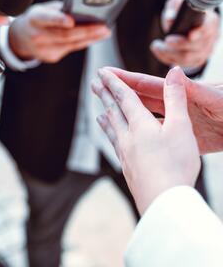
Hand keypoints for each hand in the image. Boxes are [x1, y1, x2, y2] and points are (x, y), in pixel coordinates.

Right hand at [9, 0, 110, 62]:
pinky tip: (94, 37)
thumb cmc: (37, 18)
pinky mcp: (50, 57)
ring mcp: (43, 49)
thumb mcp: (43, 8)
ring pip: (71, 44)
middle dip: (86, 31)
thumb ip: (60, 9)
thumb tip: (84, 11)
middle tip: (103, 27)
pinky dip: (83, 42)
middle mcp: (37, 35)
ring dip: (90, 38)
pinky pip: (70, 48)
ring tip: (105, 31)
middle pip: (65, 35)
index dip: (58, 20)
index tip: (72, 21)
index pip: (47, 19)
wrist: (20, 36)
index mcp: (34, 18)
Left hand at [92, 67, 200, 214]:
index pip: (124, 97)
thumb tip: (175, 71)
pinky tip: (114, 142)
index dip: (113, 82)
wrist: (164, 202)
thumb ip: (176, 98)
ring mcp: (126, 154)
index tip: (102, 72)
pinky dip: (112, 139)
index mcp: (140, 124)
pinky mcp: (128, 169)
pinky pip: (116, 147)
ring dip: (105, 117)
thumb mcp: (181, 126)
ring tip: (97, 113)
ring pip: (112, 130)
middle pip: (113, 111)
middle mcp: (128, 137)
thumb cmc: (176, 164)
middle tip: (93, 84)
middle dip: (104, 95)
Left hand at [150, 0, 219, 67]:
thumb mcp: (175, 6)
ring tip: (156, 46)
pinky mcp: (197, 60)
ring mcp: (205, 51)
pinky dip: (168, 59)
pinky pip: (183, 64)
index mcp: (210, 21)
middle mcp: (211, 37)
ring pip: (188, 58)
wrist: (184, 24)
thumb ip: (173, 8)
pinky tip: (159, 52)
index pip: (208, 28)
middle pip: (197, 46)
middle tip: (165, 40)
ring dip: (169, 53)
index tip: (190, 35)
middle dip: (178, 45)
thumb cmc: (180, 13)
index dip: (200, 32)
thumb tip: (170, 18)